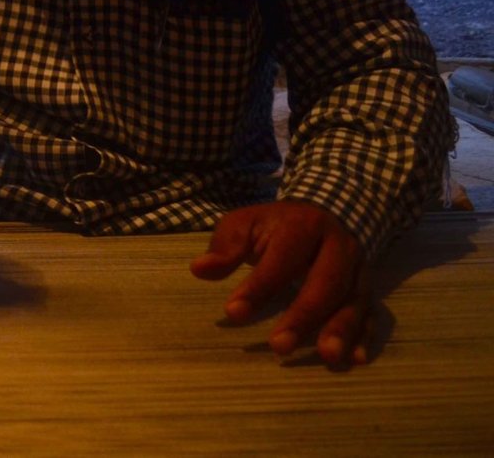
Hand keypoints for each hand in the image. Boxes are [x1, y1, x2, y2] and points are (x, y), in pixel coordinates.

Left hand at [191, 201, 371, 366]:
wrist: (326, 212)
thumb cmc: (276, 225)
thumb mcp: (246, 223)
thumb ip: (226, 246)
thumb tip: (200, 269)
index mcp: (305, 225)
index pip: (282, 257)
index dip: (259, 286)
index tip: (233, 313)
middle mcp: (339, 246)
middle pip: (326, 282)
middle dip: (304, 315)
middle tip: (279, 346)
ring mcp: (358, 269)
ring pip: (354, 300)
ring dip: (342, 330)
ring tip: (327, 357)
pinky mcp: (367, 289)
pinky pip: (370, 314)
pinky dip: (364, 336)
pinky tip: (354, 359)